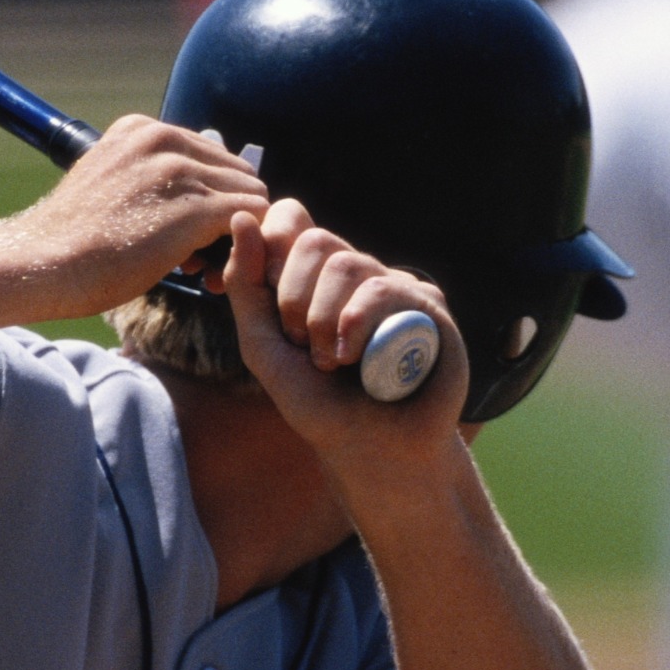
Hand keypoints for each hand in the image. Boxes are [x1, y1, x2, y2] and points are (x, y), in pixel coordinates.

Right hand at [8, 116, 268, 316]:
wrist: (44, 263)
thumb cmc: (71, 238)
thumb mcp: (105, 181)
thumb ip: (144, 173)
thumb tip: (186, 191)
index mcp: (141, 128)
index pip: (210, 155)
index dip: (207, 196)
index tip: (185, 235)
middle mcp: (164, 139)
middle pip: (235, 172)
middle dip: (226, 213)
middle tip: (197, 256)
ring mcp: (181, 172)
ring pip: (249, 194)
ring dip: (234, 233)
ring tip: (197, 267)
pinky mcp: (195, 209)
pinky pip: (252, 217)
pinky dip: (241, 247)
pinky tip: (206, 274)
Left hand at [222, 199, 469, 479]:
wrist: (372, 451)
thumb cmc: (320, 404)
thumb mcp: (264, 347)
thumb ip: (246, 286)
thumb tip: (241, 218)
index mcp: (315, 275)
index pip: (291, 218)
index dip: (272, 245)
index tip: (270, 302)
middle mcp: (356, 273)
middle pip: (314, 240)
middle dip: (292, 298)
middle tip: (300, 345)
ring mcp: (393, 284)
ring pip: (346, 263)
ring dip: (322, 319)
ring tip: (331, 362)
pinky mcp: (428, 305)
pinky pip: (382, 289)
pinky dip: (355, 324)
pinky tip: (356, 359)